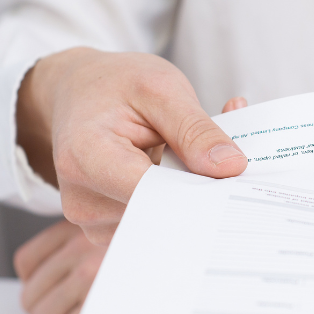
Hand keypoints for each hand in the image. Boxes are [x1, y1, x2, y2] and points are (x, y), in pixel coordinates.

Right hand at [14, 94, 247, 313]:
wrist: (77, 92)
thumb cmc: (115, 85)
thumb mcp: (161, 88)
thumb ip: (195, 129)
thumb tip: (231, 168)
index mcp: (85, 158)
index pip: (154, 192)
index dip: (200, 186)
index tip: (236, 174)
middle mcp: (82, 199)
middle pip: (162, 212)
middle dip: (201, 188)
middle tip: (228, 158)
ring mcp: (92, 220)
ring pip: (165, 221)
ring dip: (190, 192)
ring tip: (189, 153)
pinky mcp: (108, 229)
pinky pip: (156, 222)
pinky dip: (176, 198)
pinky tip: (176, 169)